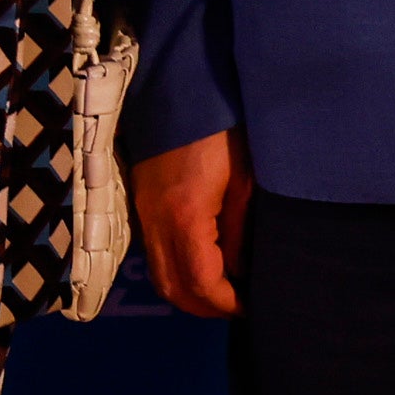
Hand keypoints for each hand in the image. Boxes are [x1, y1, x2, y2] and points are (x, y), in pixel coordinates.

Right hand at [129, 129, 250, 317]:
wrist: (180, 87)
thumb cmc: (223, 131)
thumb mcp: (246, 181)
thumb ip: (240, 232)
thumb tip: (241, 271)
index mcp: (185, 218)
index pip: (201, 284)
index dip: (227, 304)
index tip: (252, 305)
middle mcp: (156, 223)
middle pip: (172, 289)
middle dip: (206, 307)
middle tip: (239, 305)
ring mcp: (144, 214)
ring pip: (159, 275)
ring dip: (188, 292)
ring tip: (222, 288)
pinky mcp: (141, 203)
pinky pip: (154, 253)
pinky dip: (176, 270)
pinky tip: (203, 262)